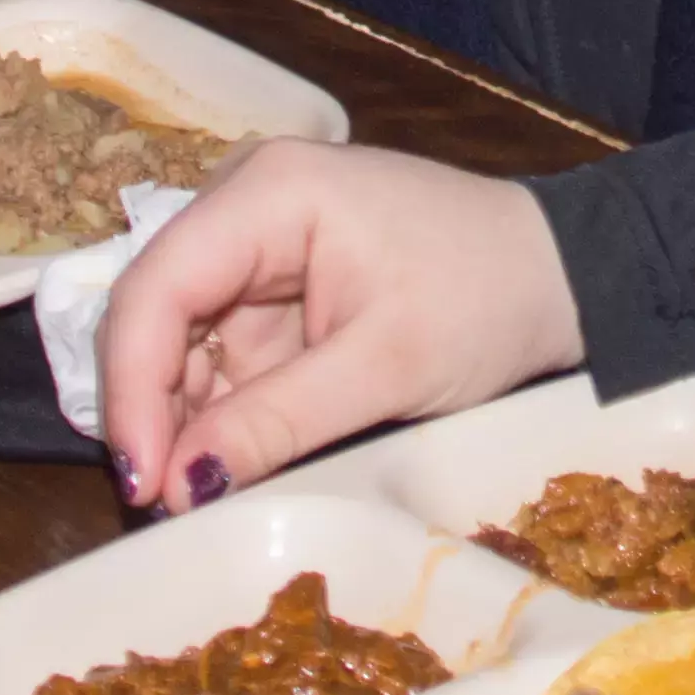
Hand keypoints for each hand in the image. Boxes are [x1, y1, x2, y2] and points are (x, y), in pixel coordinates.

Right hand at [96, 143, 581, 510]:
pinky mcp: (272, 282)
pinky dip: (220, 408)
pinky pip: (218, 348)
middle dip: (154, 410)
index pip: (157, 287)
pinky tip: (231, 458)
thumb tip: (178, 486)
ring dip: (185, 418)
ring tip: (199, 492)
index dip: (131, 388)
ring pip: (178, 339)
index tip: (144, 480)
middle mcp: (244, 201)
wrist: (563, 276)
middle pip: (156, 312)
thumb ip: (274, 422)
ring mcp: (256, 241)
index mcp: (269, 192)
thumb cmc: (488, 301)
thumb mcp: (384, 370)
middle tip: (166, 502)